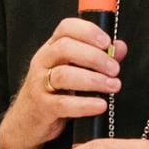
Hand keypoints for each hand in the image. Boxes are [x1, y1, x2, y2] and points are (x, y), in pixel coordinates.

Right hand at [0, 19, 126, 148]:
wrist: (28, 121)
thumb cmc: (56, 92)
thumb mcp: (75, 72)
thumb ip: (98, 59)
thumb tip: (120, 47)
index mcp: (52, 48)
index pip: (66, 28)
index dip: (88, 31)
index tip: (107, 42)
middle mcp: (43, 62)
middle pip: (65, 48)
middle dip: (94, 57)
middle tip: (114, 69)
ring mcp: (40, 84)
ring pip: (64, 75)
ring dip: (93, 80)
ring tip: (112, 86)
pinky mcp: (42, 107)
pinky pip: (63, 104)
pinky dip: (85, 105)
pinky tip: (100, 105)